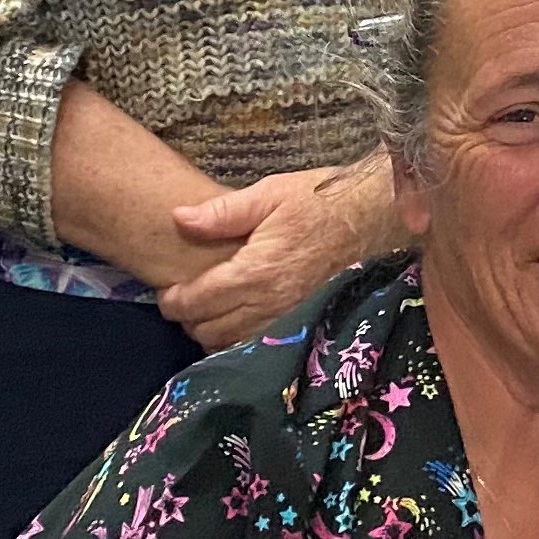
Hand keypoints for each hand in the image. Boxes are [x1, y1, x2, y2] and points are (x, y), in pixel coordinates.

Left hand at [158, 160, 395, 346]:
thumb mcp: (270, 193)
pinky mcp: (302, 323)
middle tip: (183, 299)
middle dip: (189, 318)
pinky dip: (238, 340)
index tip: (166, 292)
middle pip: (209, 330)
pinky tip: (236, 321)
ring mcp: (288, 318)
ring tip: (207, 311)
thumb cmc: (320, 202)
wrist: (371, 218)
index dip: (174, 300)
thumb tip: (178, 218)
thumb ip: (221, 212)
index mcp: (256, 271)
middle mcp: (270, 303)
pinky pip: (258, 345)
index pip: (198, 301)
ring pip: (232, 344)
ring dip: (212, 332)